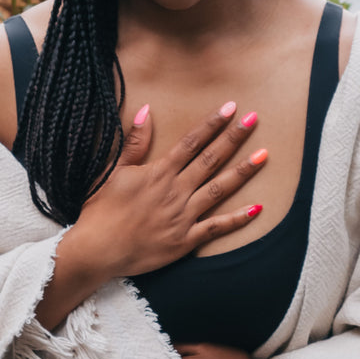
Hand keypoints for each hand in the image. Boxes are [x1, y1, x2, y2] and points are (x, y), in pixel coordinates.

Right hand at [71, 101, 266, 279]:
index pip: (191, 142)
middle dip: (234, 138)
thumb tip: (146, 110)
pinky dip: (237, 219)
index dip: (212, 124)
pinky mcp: (185, 241)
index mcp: (158, 173)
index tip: (231, 108)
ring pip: (219, 189)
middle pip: (210, 159)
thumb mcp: (112, 171)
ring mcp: (183, 216)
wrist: (96, 251)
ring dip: (242, 172)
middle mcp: (175, 191)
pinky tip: (257, 209)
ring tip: (263, 155)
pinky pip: (216, 228)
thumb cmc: (99, 210)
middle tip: (255, 120)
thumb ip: (134, 142)